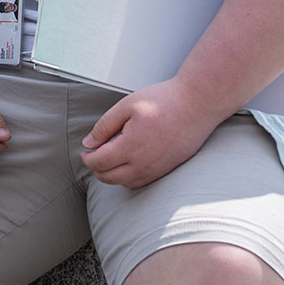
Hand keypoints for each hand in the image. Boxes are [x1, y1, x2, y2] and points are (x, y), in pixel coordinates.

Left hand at [81, 77, 220, 188]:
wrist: (197, 105)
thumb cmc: (164, 101)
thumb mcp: (127, 106)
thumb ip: (104, 126)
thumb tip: (89, 144)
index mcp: (130, 147)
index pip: (99, 163)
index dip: (87, 158)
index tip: (86, 151)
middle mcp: (143, 164)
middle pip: (109, 178)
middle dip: (97, 168)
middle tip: (94, 155)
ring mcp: (157, 170)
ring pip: (125, 183)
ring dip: (112, 175)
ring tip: (110, 158)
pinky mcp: (167, 170)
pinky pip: (142, 182)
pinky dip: (129, 177)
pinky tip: (128, 162)